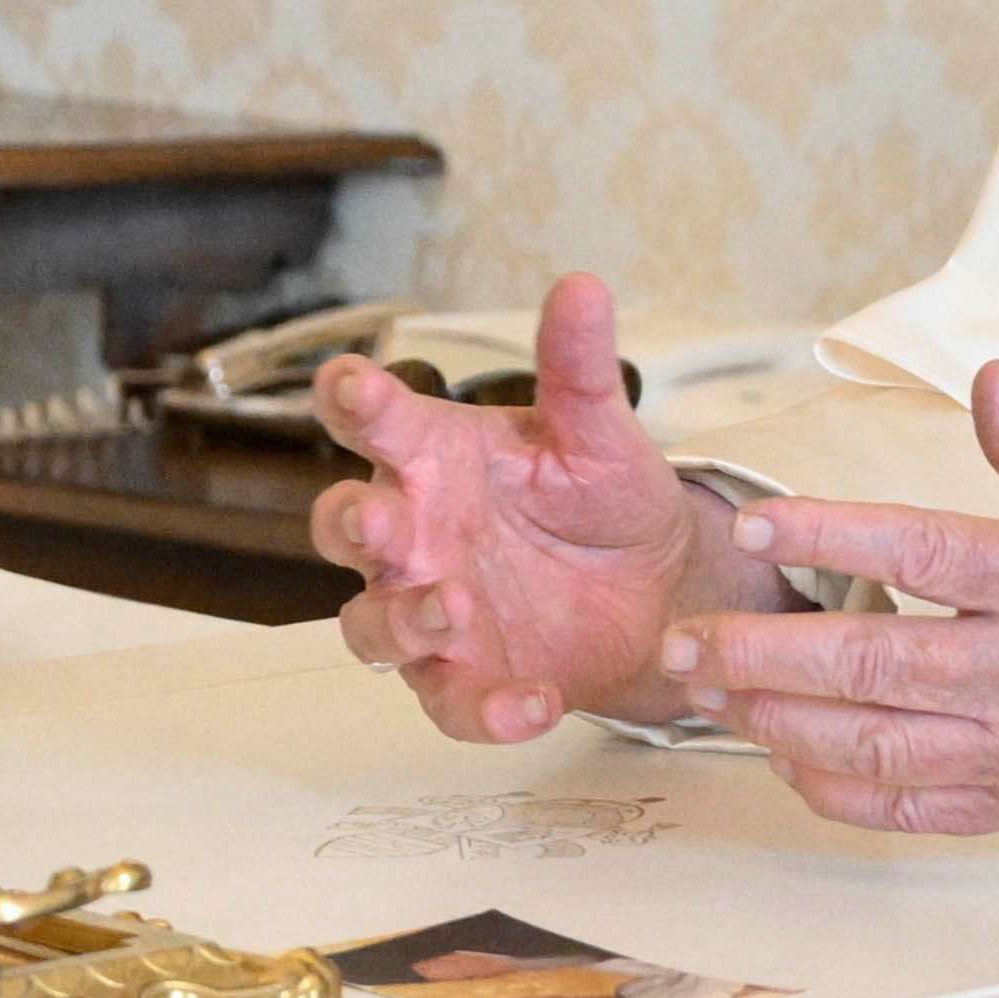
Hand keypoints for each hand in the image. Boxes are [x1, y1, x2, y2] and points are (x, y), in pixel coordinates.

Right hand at [308, 275, 741, 743]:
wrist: (658, 588)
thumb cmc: (602, 501)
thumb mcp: (599, 433)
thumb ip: (579, 369)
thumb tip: (582, 287)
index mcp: (432, 458)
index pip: (370, 421)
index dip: (350, 401)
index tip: (350, 386)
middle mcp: (414, 535)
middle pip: (340, 528)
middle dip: (349, 523)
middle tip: (380, 517)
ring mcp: (428, 611)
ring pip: (369, 627)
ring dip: (400, 621)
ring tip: (452, 608)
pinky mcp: (466, 679)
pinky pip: (452, 704)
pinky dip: (486, 710)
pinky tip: (534, 703)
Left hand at [647, 364, 998, 844]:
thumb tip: (989, 385)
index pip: (922, 552)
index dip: (829, 533)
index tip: (758, 523)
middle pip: (872, 664)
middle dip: (763, 655)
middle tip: (688, 641)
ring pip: (879, 747)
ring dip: (783, 726)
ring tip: (717, 698)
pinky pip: (921, 807)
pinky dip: (846, 791)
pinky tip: (796, 765)